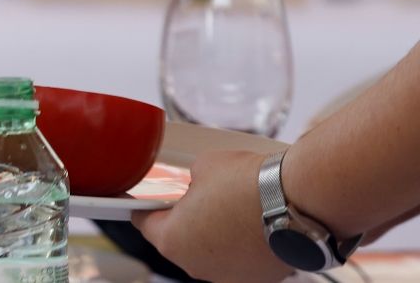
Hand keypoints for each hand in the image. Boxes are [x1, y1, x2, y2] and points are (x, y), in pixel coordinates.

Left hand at [134, 150, 288, 282]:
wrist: (298, 201)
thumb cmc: (248, 184)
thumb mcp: (202, 166)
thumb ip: (190, 181)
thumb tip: (199, 183)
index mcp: (173, 241)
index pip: (144, 222)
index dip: (143, 205)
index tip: (139, 199)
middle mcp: (197, 266)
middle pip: (178, 240)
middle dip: (183, 218)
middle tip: (193, 196)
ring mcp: (229, 276)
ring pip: (210, 252)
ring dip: (213, 232)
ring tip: (228, 206)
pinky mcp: (259, 278)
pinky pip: (239, 258)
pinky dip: (239, 242)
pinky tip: (249, 221)